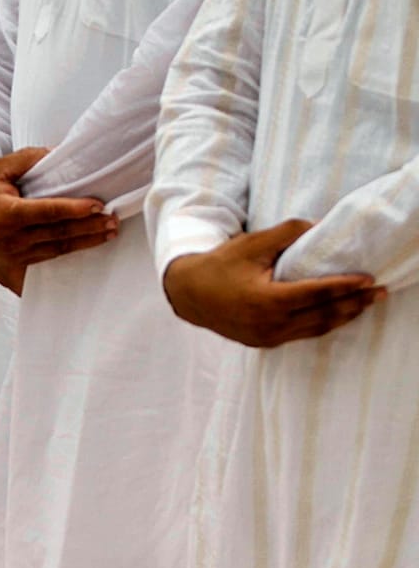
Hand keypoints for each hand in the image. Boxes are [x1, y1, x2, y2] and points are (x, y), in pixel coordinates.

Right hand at [0, 147, 116, 295]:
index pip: (48, 212)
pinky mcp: (8, 267)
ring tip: (107, 234)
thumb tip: (57, 152)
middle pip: (57, 234)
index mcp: (7, 213)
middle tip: (113, 221)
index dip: (74, 209)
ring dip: (83, 243)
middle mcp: (9, 238)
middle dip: (89, 228)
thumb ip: (27, 159)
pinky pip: (39, 270)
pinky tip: (80, 269)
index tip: (98, 205)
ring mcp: (9, 256)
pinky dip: (60, 270)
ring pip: (54, 251)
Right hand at [163, 219, 383, 347]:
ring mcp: (266, 337)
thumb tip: (321, 225)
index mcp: (266, 300)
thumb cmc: (220, 265)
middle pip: (323, 314)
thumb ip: (288, 233)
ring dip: (343, 316)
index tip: (369, 278)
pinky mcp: (264, 342)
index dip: (345, 286)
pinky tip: (338, 315)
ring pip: (316, 329)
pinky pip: (302, 335)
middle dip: (354, 303)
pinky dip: (323, 324)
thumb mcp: (252, 243)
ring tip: (366, 304)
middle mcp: (269, 323)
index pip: (316, 293)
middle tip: (379, 292)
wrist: (188, 293)